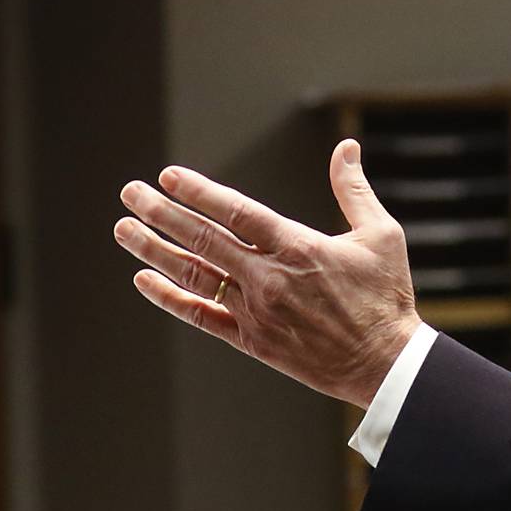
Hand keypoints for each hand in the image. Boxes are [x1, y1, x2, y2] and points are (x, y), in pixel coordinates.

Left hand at [113, 138, 418, 407]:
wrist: (384, 363)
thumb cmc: (385, 295)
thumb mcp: (381, 233)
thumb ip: (354, 189)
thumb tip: (346, 147)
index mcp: (298, 246)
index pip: (237, 212)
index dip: (200, 192)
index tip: (168, 177)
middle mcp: (269, 277)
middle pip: (204, 239)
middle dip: (162, 213)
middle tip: (130, 193)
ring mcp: (256, 311)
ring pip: (194, 275)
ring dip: (154, 251)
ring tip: (124, 230)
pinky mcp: (252, 340)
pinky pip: (202, 316)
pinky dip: (170, 298)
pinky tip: (145, 280)